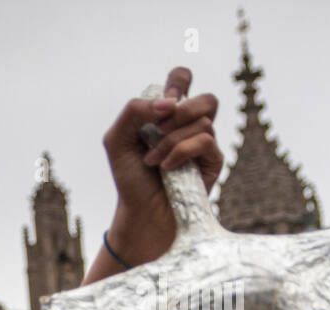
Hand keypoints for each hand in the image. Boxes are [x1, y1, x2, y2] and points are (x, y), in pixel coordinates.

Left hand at [102, 66, 223, 264]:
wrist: (139, 212)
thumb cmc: (130, 177)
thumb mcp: (116, 140)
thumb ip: (134, 111)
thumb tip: (169, 102)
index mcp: (168, 114)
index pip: (183, 79)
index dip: (178, 81)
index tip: (162, 104)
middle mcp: (190, 126)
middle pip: (206, 98)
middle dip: (181, 110)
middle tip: (158, 130)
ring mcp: (204, 143)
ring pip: (203, 121)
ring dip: (171, 139)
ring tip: (152, 160)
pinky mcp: (213, 162)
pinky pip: (205, 141)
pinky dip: (180, 151)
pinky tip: (165, 168)